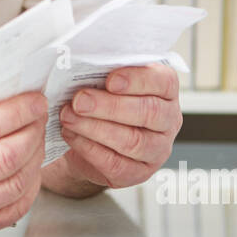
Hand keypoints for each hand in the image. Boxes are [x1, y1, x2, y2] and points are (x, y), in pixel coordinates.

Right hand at [0, 89, 47, 234]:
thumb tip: (18, 96)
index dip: (19, 112)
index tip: (36, 102)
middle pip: (5, 157)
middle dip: (33, 133)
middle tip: (39, 119)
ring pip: (16, 183)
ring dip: (36, 157)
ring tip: (34, 140)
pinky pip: (17, 206)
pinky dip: (31, 184)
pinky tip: (27, 167)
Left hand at [53, 63, 181, 189]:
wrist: (89, 139)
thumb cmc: (101, 101)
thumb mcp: (103, 81)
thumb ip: (101, 71)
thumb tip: (79, 63)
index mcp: (165, 91)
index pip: (163, 82)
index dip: (138, 80)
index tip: (110, 80)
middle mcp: (168, 121)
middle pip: (148, 112)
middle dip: (109, 106)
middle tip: (79, 100)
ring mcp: (157, 150)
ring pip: (132, 140)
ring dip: (95, 128)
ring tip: (68, 117)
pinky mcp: (138, 173)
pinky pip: (116, 164)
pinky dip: (89, 148)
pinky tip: (71, 135)